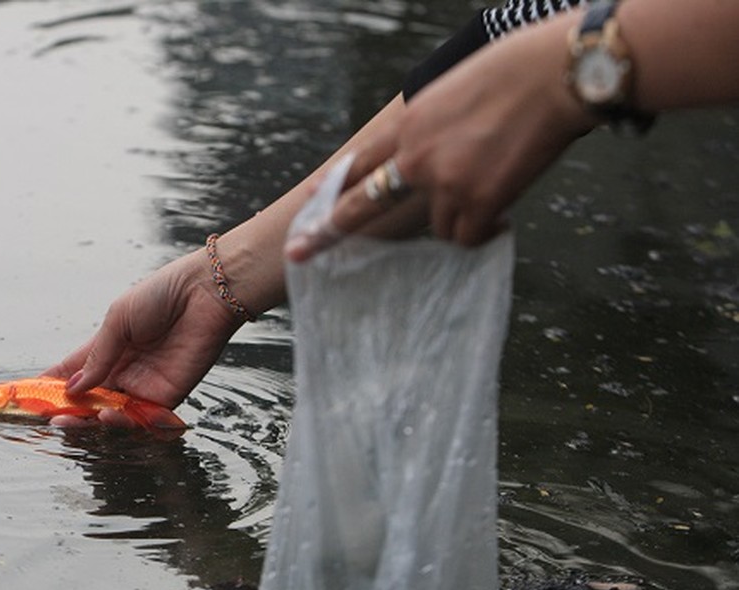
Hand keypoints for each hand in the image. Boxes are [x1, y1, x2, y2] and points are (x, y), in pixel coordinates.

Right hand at [44, 251, 243, 425]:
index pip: (72, 374)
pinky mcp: (167, 397)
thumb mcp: (118, 319)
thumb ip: (97, 355)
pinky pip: (140, 419)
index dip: (51, 388)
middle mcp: (122, 371)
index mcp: (106, 348)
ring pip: (111, 415)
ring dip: (89, 422)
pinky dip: (121, 421)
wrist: (206, 293)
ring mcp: (143, 386)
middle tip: (51, 420)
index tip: (29, 401)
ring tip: (71, 421)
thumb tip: (72, 389)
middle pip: (89, 401)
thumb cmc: (161, 295)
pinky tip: (106, 415)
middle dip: (68, 412)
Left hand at [287, 11, 595, 255]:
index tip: (309, 196)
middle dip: (326, 231)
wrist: (556, 76)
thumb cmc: (517, 72)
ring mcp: (444, 184)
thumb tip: (428, 152)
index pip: (359, 160)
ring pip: (436, 228)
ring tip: (489, 196)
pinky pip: (466, 238)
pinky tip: (502, 217)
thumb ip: (431, 128)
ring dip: (458, 220)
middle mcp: (416, 158)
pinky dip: (484, 232)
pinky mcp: (477, 204)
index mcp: (409, 125)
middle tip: (299, 252)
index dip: (332, 182)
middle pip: (361, 204)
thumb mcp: (453, 91)